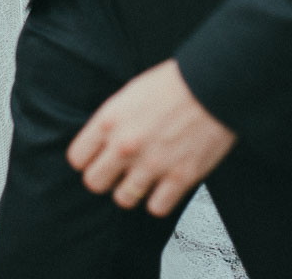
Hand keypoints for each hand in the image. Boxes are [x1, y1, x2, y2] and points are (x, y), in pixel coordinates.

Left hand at [67, 59, 236, 216]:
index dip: (89, 159)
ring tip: (146, 176)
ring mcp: (152, 164)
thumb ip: (112, 121)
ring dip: (133, 190)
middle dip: (106, 177)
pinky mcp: (180, 178)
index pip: (77, 158)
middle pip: (94, 183)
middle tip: (121, 170)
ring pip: (123, 199)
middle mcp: (125, 146)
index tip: (100, 157)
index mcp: (109, 121)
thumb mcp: (130, 93)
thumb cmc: (173, 84)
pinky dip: (161, 200)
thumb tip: (103, 142)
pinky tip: (166, 184)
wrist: (214, 85)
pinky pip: (156, 208)